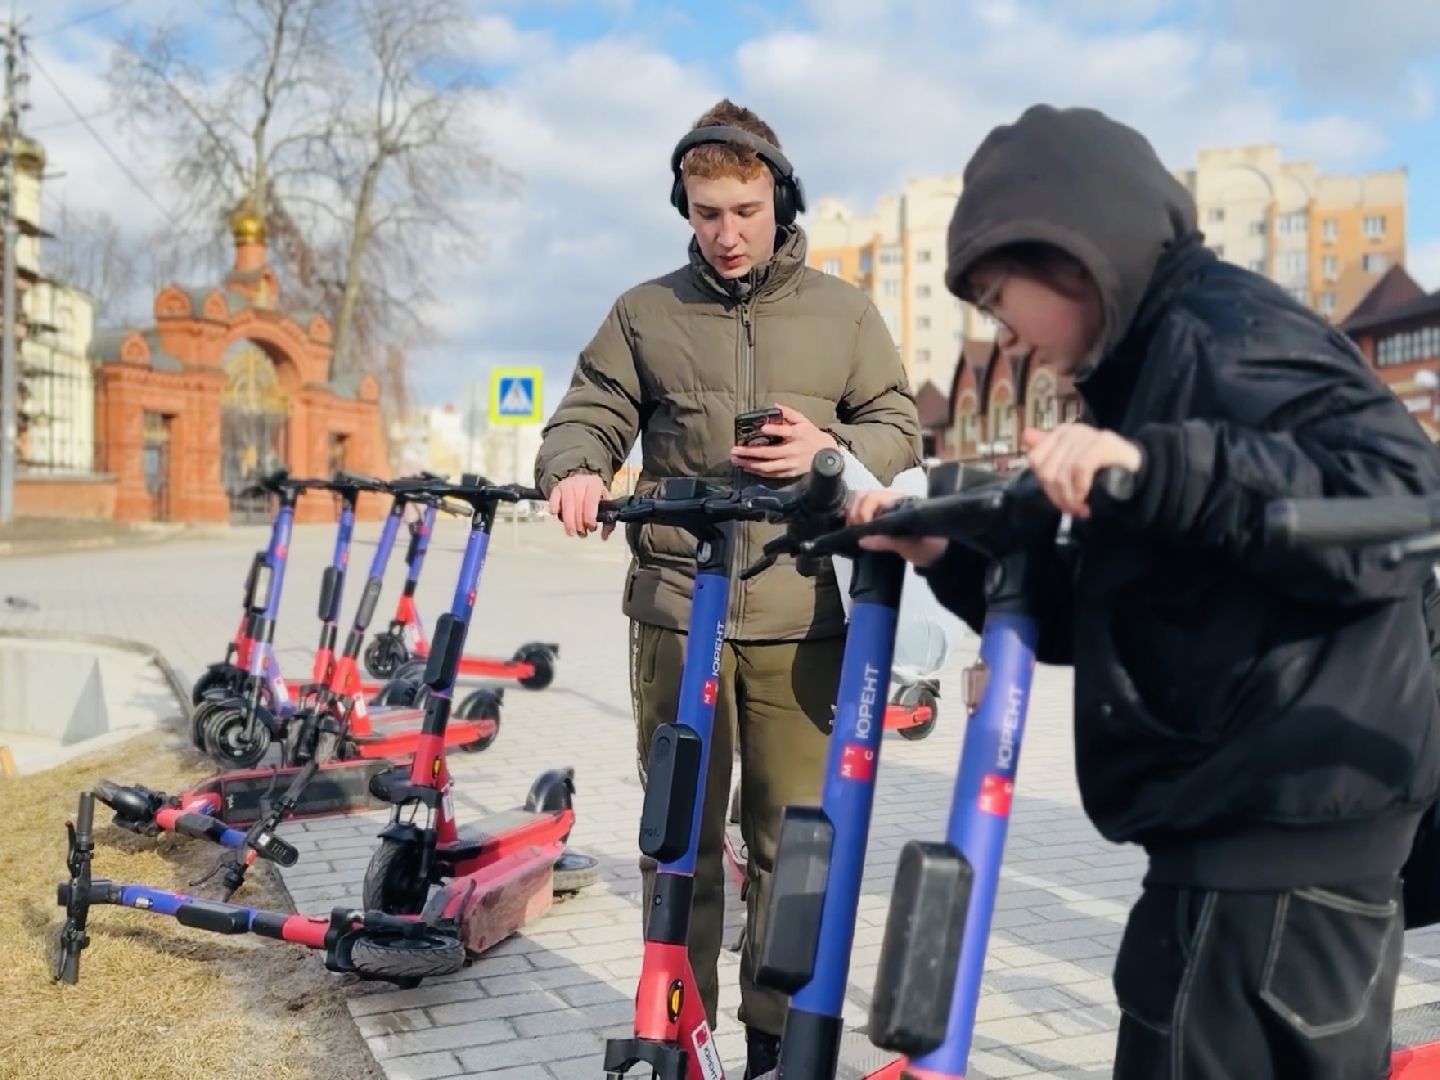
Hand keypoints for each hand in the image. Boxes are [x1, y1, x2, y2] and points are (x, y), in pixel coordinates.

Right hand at [547, 473, 613, 538]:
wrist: (583, 483)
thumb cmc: (594, 496)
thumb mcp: (605, 504)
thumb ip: (608, 520)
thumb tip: (605, 536)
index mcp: (595, 483)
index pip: (591, 500)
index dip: (590, 516)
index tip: (591, 527)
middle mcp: (580, 481)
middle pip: (578, 503)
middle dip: (579, 522)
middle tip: (582, 533)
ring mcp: (567, 484)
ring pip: (566, 504)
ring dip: (568, 521)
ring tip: (572, 532)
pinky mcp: (557, 488)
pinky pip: (554, 499)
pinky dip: (555, 508)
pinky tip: (557, 516)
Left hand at [730, 404, 838, 478]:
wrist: (826, 454)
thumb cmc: (811, 435)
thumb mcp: (803, 421)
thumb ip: (789, 413)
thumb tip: (775, 405)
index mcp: (798, 435)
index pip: (785, 432)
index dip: (774, 429)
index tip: (762, 428)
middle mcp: (793, 451)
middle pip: (769, 453)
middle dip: (750, 453)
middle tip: (735, 450)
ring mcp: (791, 464)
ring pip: (768, 467)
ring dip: (750, 464)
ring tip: (737, 460)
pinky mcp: (789, 473)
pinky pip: (771, 474)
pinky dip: (758, 472)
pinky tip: (747, 468)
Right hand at [848, 489, 947, 567]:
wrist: (939, 554)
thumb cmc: (928, 547)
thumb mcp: (911, 546)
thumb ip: (889, 541)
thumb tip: (863, 540)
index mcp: (901, 501)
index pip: (874, 497)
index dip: (863, 511)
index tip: (862, 529)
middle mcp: (892, 500)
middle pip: (864, 496)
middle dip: (856, 512)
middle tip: (855, 531)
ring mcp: (886, 507)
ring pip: (862, 501)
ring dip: (854, 514)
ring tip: (854, 531)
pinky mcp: (882, 516)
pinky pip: (863, 510)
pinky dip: (856, 518)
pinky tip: (856, 531)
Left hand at [1020, 423, 1141, 517]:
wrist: (1136, 470)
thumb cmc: (1101, 468)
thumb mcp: (1071, 463)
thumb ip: (1048, 451)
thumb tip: (1025, 436)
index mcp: (1060, 433)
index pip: (1035, 460)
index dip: (1044, 486)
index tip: (1059, 500)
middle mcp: (1071, 430)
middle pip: (1046, 471)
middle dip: (1057, 496)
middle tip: (1071, 509)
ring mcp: (1087, 434)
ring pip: (1061, 474)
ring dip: (1070, 499)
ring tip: (1080, 508)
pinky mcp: (1102, 442)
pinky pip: (1079, 470)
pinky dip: (1080, 490)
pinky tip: (1087, 501)